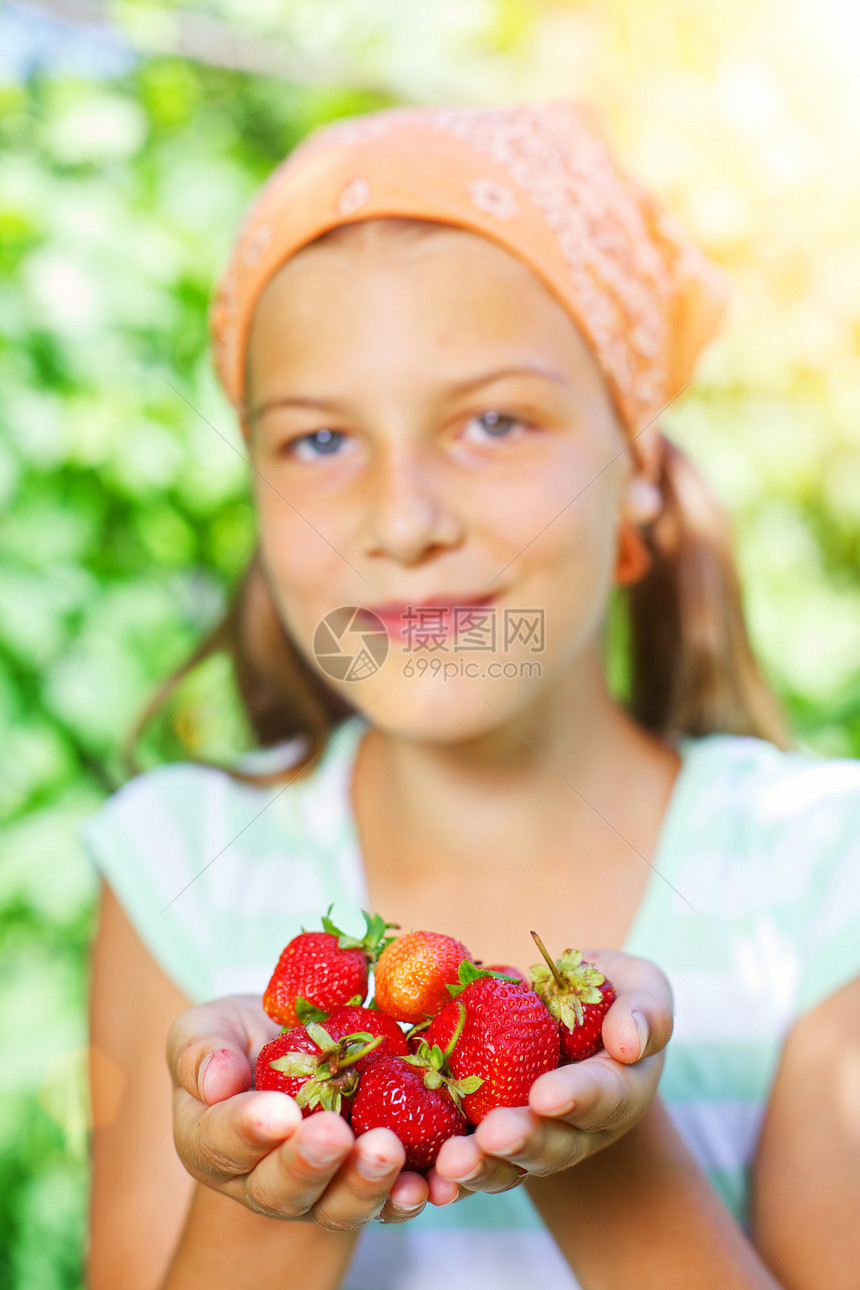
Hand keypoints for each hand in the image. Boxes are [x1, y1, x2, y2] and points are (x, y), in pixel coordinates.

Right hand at [166, 993, 428, 1227]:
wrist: (294, 1047)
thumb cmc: (241, 1038)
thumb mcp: (208, 1029)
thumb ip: (199, 1051)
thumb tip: (216, 1081)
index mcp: (213, 1142)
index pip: (223, 1143)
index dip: (249, 1130)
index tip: (278, 1112)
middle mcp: (264, 1181)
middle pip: (285, 1188)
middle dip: (311, 1163)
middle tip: (334, 1135)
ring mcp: (321, 1189)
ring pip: (341, 1204)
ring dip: (366, 1184)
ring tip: (387, 1151)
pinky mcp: (369, 1183)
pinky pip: (390, 1201)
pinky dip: (409, 1196)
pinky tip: (429, 1182)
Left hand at [427, 948, 673, 1203]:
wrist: (565, 1014)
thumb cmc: (607, 996)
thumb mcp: (639, 987)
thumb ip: (645, 1010)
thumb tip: (629, 1042)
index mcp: (619, 1088)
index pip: (603, 1095)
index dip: (577, 1096)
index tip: (546, 1095)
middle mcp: (578, 1128)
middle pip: (554, 1144)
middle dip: (523, 1141)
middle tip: (493, 1136)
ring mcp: (534, 1141)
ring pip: (510, 1166)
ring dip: (482, 1168)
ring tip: (452, 1163)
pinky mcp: (491, 1141)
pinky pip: (474, 1164)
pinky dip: (452, 1180)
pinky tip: (428, 1184)